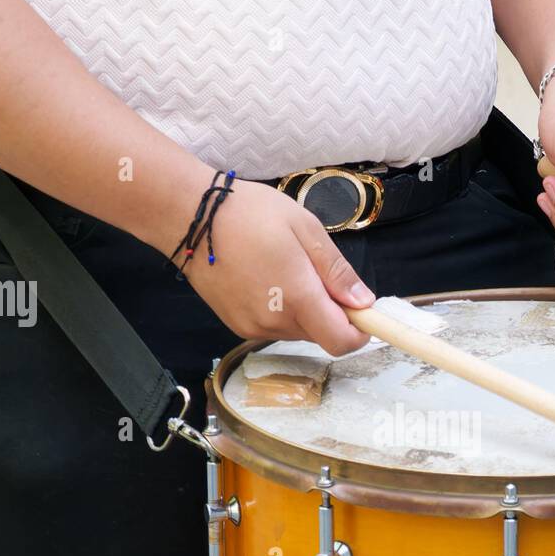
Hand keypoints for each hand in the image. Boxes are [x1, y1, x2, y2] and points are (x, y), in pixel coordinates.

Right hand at [175, 174, 373, 354]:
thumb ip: (337, 272)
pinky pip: (274, 327)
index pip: (341, 341)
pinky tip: (267, 279)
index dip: (359, 332)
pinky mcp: (237, 326)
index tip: (361, 311)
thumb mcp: (305, 229)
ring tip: (286, 269)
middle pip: (321, 335)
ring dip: (305, 310)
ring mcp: (253, 327)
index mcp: (298, 298)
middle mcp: (275, 322)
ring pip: (298, 331)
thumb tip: (364, 303)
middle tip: (315, 271)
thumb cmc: (250, 214)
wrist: (191, 218)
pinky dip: (281, 311)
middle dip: (330, 312)